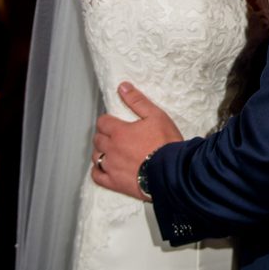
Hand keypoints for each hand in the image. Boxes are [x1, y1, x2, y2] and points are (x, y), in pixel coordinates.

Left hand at [90, 82, 182, 199]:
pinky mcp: (114, 183)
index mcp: (119, 131)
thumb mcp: (156, 116)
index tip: (115, 123)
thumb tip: (122, 87)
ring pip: (96, 156)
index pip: (102, 122)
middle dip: (104, 135)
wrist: (172, 171)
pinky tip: (105, 168)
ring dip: (101, 152)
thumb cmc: (166, 143)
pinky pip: (97, 176)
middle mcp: (111, 148)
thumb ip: (137, 101)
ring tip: (112, 151)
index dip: (108, 121)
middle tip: (115, 136)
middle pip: (98, 139)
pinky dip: (98, 171)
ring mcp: (111, 167)